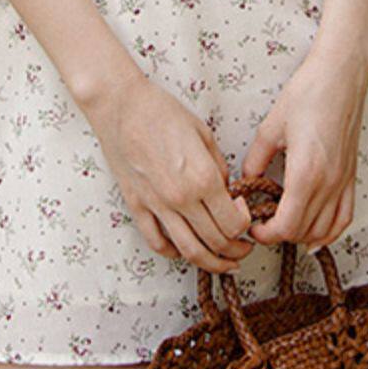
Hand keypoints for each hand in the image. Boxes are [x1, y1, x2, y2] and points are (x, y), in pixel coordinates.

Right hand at [85, 71, 255, 274]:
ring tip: (223, 262)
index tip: (246, 216)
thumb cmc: (162, 112)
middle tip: (243, 248)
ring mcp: (156, 206)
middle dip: (236, 250)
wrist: (121, 105)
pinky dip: (174, 254)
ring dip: (212, 262)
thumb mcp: (203, 133)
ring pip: (189, 251)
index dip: (245, 225)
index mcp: (202, 178)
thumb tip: (226, 192)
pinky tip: (184, 251)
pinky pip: (157, 243)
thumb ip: (219, 168)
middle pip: (216, 242)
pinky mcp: (136, 207)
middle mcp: (181, 198)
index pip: (233, 223)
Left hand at [239, 37, 367, 248]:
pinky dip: (329, 231)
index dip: (266, 233)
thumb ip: (256, 159)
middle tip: (262, 221)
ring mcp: (343, 182)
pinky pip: (344, 218)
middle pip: (303, 232)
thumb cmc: (309, 92)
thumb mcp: (271, 126)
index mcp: (306, 173)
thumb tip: (248, 180)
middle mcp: (328, 183)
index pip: (286, 226)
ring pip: (324, 231)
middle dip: (279, 234)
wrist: (341, 74)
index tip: (253, 226)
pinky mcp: (351, 176)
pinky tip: (315, 229)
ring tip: (283, 221)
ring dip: (302, 234)